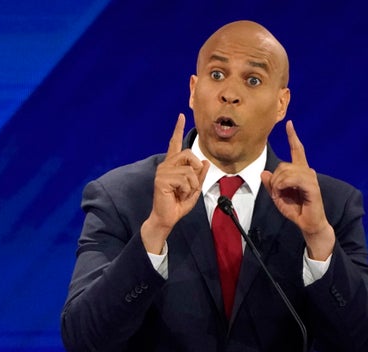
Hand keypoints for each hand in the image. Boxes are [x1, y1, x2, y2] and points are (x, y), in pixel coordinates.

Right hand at [141, 114, 209, 252]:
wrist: (167, 218)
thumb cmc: (178, 204)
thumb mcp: (195, 189)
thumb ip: (200, 176)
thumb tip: (206, 161)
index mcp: (173, 165)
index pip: (175, 143)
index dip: (178, 129)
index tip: (181, 116)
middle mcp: (166, 165)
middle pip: (188, 154)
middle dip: (196, 168)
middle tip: (192, 184)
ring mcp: (162, 171)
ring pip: (189, 169)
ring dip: (192, 185)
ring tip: (183, 193)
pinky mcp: (162, 179)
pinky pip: (185, 179)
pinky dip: (187, 189)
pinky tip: (179, 195)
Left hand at [261, 120, 333, 259]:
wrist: (309, 224)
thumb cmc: (296, 210)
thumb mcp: (278, 197)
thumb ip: (271, 185)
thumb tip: (264, 173)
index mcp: (300, 172)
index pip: (297, 150)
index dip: (293, 137)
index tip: (289, 124)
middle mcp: (307, 172)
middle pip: (283, 165)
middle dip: (275, 179)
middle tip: (277, 193)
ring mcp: (311, 178)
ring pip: (286, 171)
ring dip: (278, 184)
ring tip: (280, 195)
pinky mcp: (312, 186)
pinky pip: (292, 179)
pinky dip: (283, 186)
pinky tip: (283, 193)